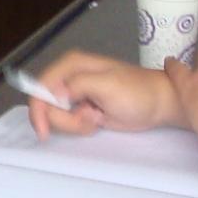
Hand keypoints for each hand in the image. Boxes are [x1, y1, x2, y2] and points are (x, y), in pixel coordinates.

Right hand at [26, 50, 181, 140]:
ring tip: (97, 118)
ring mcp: (75, 94)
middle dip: (63, 119)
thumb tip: (53, 93)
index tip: (45, 131)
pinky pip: (68, 122)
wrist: (159, 104)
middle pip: (45, 105)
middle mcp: (68, 77)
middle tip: (89, 119)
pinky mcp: (82, 108)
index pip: (40, 87)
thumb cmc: (137, 92)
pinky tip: (99, 120)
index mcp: (71, 65)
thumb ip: (78, 84)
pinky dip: (81, 127)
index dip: (38, 110)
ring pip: (56, 116)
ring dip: (74, 124)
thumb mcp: (107, 85)